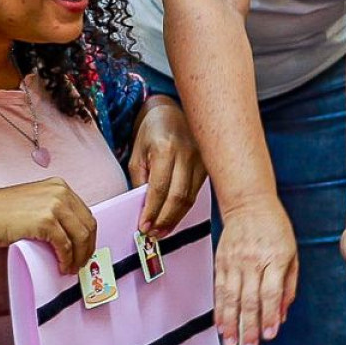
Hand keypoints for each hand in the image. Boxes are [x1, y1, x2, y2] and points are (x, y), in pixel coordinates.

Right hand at [0, 177, 98, 271]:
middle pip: (88, 225)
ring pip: (80, 237)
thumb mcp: (35, 202)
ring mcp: (54, 205)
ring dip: (79, 256)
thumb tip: (69, 232)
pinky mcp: (47, 222)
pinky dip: (67, 259)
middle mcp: (60, 192)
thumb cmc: (1, 212)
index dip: (88, 235)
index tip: (85, 248)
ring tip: (72, 267)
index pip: (85, 213)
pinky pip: (65, 246)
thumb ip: (54, 210)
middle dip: (87, 247)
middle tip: (82, 262)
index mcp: (59, 186)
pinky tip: (62, 266)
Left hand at [129, 99, 206, 235]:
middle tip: (153, 234)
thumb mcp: (138, 151)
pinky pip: (196, 192)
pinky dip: (184, 208)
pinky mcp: (208, 165)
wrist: (172, 110)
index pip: (159, 189)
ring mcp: (201, 160)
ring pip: (189, 198)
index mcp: (166, 148)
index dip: (152, 211)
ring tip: (162, 231)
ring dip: (175, 218)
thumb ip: (140, 178)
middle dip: (164, 220)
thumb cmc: (152, 130)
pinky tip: (174, 217)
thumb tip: (144, 207)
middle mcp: (187, 154)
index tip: (144, 227)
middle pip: (178, 197)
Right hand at [213, 198, 297, 344]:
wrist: (248, 203)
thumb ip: (288, 285)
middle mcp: (252, 261)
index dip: (270, 315)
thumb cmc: (276, 229)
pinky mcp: (220, 261)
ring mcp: (234, 261)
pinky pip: (218, 289)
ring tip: (231, 343)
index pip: (271, 293)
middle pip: (249, 299)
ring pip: (230, 297)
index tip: (270, 335)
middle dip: (249, 327)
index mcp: (275, 259)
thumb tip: (283, 315)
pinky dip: (219, 309)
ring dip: (230, 323)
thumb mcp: (292, 254)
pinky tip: (220, 324)